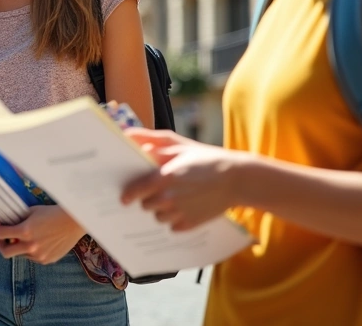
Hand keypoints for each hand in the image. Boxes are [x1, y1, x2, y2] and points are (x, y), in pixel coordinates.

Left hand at [0, 206, 84, 263]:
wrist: (74, 222)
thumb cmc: (53, 213)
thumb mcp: (32, 212)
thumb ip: (18, 220)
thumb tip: (6, 223)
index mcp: (25, 231)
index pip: (1, 234)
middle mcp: (30, 246)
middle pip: (5, 252)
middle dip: (0, 245)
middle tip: (1, 240)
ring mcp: (38, 256)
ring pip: (20, 254)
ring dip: (18, 247)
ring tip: (26, 238)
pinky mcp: (46, 260)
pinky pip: (32, 258)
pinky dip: (31, 251)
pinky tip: (39, 242)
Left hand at [120, 128, 251, 230]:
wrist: (237, 179)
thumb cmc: (205, 158)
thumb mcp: (178, 144)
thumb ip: (149, 139)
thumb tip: (125, 134)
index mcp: (163, 178)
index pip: (134, 192)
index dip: (128, 194)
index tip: (124, 196)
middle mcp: (168, 198)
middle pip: (145, 205)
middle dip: (149, 198)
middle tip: (160, 189)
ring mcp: (179, 213)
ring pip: (158, 217)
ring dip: (162, 209)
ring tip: (175, 197)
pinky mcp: (190, 225)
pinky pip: (172, 226)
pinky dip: (175, 219)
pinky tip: (185, 207)